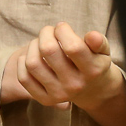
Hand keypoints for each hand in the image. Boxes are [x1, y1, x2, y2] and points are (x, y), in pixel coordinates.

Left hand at [2, 23, 122, 110]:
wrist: (93, 90)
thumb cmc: (94, 62)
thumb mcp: (103, 51)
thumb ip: (99, 42)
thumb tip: (92, 35)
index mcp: (92, 70)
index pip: (73, 47)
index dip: (63, 30)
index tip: (62, 27)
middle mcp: (75, 85)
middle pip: (48, 51)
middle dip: (45, 34)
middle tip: (49, 31)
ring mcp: (59, 94)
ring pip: (32, 63)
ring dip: (32, 46)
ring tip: (40, 42)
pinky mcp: (45, 99)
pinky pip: (24, 78)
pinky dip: (23, 62)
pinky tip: (32, 55)